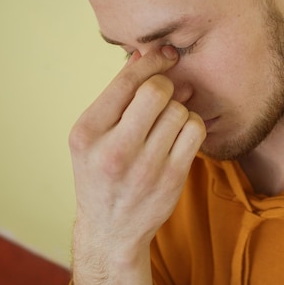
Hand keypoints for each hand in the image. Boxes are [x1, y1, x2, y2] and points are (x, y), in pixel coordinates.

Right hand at [68, 46, 205, 284]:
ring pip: (180, 110)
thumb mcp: (93, 135)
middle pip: (157, 91)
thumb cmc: (101, 172)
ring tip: (165, 124)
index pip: (126, 81)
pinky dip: (191, 126)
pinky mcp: (172, 179)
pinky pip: (195, 130)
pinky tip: (179, 136)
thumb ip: (116, 96)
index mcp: (87, 132)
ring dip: (178, 110)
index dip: (151, 61)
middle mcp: (114, 150)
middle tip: (163, 96)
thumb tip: (145, 55)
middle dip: (165, 86)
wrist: (110, 229)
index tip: (164, 56)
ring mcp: (145, 167)